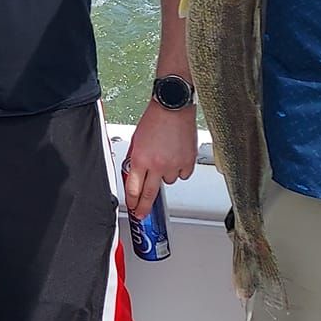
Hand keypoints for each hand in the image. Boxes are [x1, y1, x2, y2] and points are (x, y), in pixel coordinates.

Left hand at [123, 96, 198, 217]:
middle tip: (141, 214)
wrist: (173, 106)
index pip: (133, 188)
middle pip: (149, 195)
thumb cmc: (154, 119)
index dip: (132, 202)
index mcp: (140, 158)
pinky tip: (176, 157)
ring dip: (165, 176)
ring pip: (168, 182)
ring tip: (165, 158)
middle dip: (143, 208)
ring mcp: (174, 164)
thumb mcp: (136, 140)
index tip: (132, 208)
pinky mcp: (188, 162)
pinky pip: (183, 175)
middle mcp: (156, 164)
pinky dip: (179, 170)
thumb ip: (135, 158)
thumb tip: (133, 173)